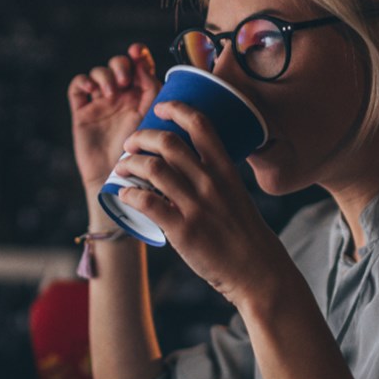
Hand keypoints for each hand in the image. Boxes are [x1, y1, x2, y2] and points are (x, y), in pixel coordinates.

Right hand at [68, 43, 160, 193]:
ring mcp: (101, 104)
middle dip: (121, 65)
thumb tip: (145, 64)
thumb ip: (153, 92)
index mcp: (143, 97)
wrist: (121, 182)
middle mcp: (123, 98)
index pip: (139, 65)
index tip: (138, 52)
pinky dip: (83, 81)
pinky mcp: (82, 113)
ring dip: (105, 75)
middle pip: (118, 64)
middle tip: (125, 81)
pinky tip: (92, 90)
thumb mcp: (154, 120)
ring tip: (112, 93)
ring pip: (98, 72)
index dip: (138, 54)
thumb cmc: (145, 157)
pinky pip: (77, 86)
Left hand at [110, 101, 292, 306]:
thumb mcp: (235, 194)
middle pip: (168, 142)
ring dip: (130, 163)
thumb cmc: (243, 232)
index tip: (160, 107)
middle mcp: (210, 182)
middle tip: (130, 143)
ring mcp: (196, 205)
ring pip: (153, 168)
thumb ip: (213, 176)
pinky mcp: (183, 229)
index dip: (177, 108)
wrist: (257, 271)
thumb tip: (183, 162)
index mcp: (225, 170)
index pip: (201, 124)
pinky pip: (148, 203)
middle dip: (142, 137)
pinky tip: (124, 194)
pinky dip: (130, 194)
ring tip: (121, 167)